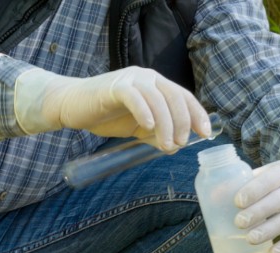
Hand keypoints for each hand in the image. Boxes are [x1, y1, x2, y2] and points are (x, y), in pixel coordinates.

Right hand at [14, 67, 210, 151]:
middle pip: (174, 97)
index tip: (205, 134)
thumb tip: (176, 147)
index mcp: (157, 86)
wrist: (73, 106)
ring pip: (158, 99)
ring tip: (167, 144)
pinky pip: (135, 97)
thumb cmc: (106, 116)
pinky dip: (144, 111)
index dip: (197, 114)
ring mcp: (132, 80)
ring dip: (166, 123)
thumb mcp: (138, 128)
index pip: (183, 97)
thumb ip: (156, 135)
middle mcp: (148, 78)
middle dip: (183, 121)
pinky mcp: (115, 86)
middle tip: (181, 143)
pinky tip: (148, 126)